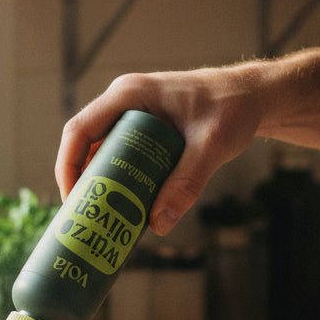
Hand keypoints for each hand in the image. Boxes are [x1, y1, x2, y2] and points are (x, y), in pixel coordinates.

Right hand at [55, 66, 262, 234]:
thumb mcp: (211, 147)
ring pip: (101, 153)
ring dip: (98, 185)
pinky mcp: (144, 131)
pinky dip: (117, 182)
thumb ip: (186, 183)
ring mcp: (133, 116)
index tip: (71, 199)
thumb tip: (158, 225)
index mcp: (129, 95)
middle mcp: (125, 103)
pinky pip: (119, 157)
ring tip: (100, 218)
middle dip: (80, 182)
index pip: (79, 129)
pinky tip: (123, 207)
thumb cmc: (232, 109)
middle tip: (84, 218)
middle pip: (84, 145)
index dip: (68, 165)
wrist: (252, 97)